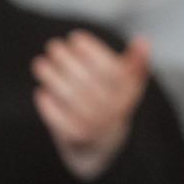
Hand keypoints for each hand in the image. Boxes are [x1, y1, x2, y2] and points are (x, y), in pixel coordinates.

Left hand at [32, 31, 152, 180]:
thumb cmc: (113, 104)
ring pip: (71, 98)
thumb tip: (143, 40)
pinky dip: (49, 106)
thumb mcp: (127, 86)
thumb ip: (135, 64)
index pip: (111, 69)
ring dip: (53, 78)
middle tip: (53, 46)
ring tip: (40, 63)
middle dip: (68, 61)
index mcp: (129, 95)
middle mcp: (114, 112)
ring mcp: (96, 126)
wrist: (102, 146)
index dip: (92, 51)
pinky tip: (41, 91)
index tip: (75, 37)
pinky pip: (60, 120)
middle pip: (88, 82)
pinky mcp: (76, 139)